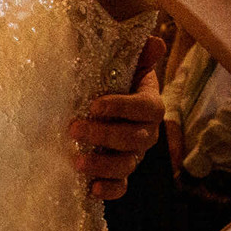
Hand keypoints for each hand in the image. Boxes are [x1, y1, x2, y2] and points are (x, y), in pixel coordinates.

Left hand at [71, 35, 165, 199]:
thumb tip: (155, 41)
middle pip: (134, 139)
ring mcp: (134, 154)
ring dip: (103, 164)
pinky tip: (92, 189)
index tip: (94, 105)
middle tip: (74, 128)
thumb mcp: (125, 66)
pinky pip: (121, 185)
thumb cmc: (115, 83)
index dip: (122, 107)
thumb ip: (139, 55)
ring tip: (77, 160)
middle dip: (104, 135)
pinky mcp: (120, 171)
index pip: (146, 108)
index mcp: (150, 105)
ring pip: (127, 164)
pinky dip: (110, 190)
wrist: (106, 106)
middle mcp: (146, 132)